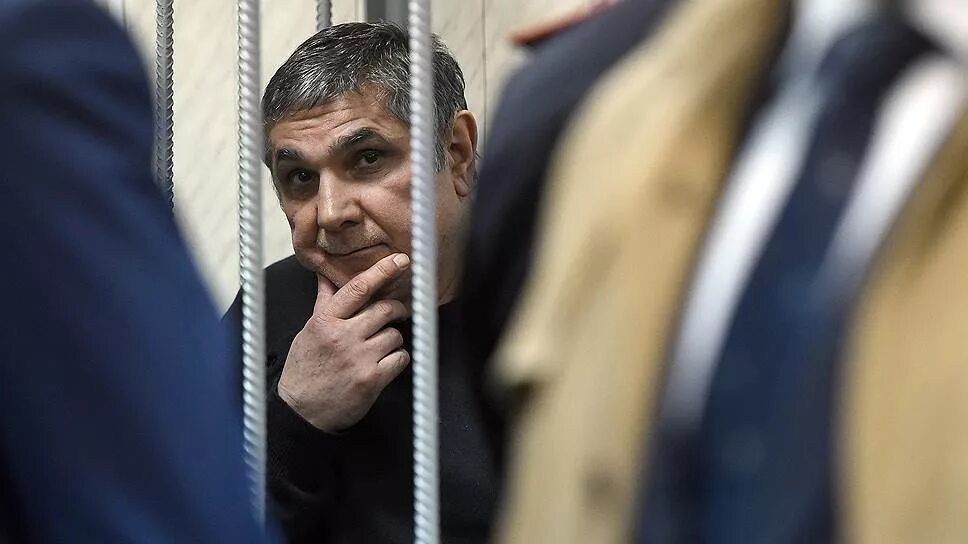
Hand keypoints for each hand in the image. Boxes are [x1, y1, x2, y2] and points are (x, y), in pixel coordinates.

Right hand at [278, 253, 411, 431]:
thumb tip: (327, 275)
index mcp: (326, 320)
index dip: (383, 271)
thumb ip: (324, 303)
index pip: (358, 287)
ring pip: (395, 335)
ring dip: (393, 339)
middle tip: (395, 314)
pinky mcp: (372, 379)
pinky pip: (400, 358)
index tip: (400, 261)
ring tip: (378, 348)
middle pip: (385, 309)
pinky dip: (398, 360)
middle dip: (396, 310)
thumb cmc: (305, 369)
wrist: (302, 411)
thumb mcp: (309, 331)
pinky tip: (384, 364)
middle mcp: (342, 336)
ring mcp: (358, 358)